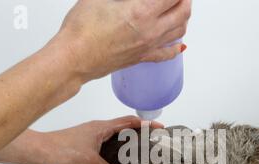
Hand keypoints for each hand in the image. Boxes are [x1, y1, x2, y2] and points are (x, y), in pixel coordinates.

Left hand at [0, 116, 163, 163]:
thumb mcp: (89, 162)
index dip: (145, 124)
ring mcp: (90, 139)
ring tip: (139, 157)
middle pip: (124, 130)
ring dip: (126, 146)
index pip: (129, 122)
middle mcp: (97, 130)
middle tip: (153, 144)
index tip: (160, 128)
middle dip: (139, 135)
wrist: (38, 152)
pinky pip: (104, 150)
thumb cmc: (62, 150)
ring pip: (114, 140)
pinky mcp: (83, 148)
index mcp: (101, 127)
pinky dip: (114, 155)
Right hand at [57, 0, 190, 80]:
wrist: (74, 59)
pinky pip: (167, 54)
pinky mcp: (142, 58)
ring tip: (180, 8)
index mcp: (142, 12)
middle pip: (182, 12)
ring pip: (179, 32)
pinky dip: (176, 48)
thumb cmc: (82, 30)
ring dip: (184, 18)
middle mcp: (150, 31)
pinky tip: (180, 44)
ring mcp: (148, 46)